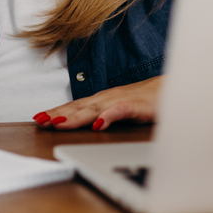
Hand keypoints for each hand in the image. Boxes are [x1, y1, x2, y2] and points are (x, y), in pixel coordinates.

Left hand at [32, 76, 161, 130]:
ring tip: (58, 122)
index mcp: (103, 100)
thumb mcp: (121, 110)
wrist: (174, 88)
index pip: (75, 106)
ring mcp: (121, 100)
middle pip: (78, 107)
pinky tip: (99, 124)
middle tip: (39, 120)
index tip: (38, 118)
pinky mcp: (137, 106)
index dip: (56, 111)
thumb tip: (88, 124)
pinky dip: (109, 116)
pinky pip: (121, 111)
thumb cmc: (147, 100)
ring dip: (75, 116)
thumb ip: (105, 116)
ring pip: (94, 109)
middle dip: (57, 113)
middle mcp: (107, 98)